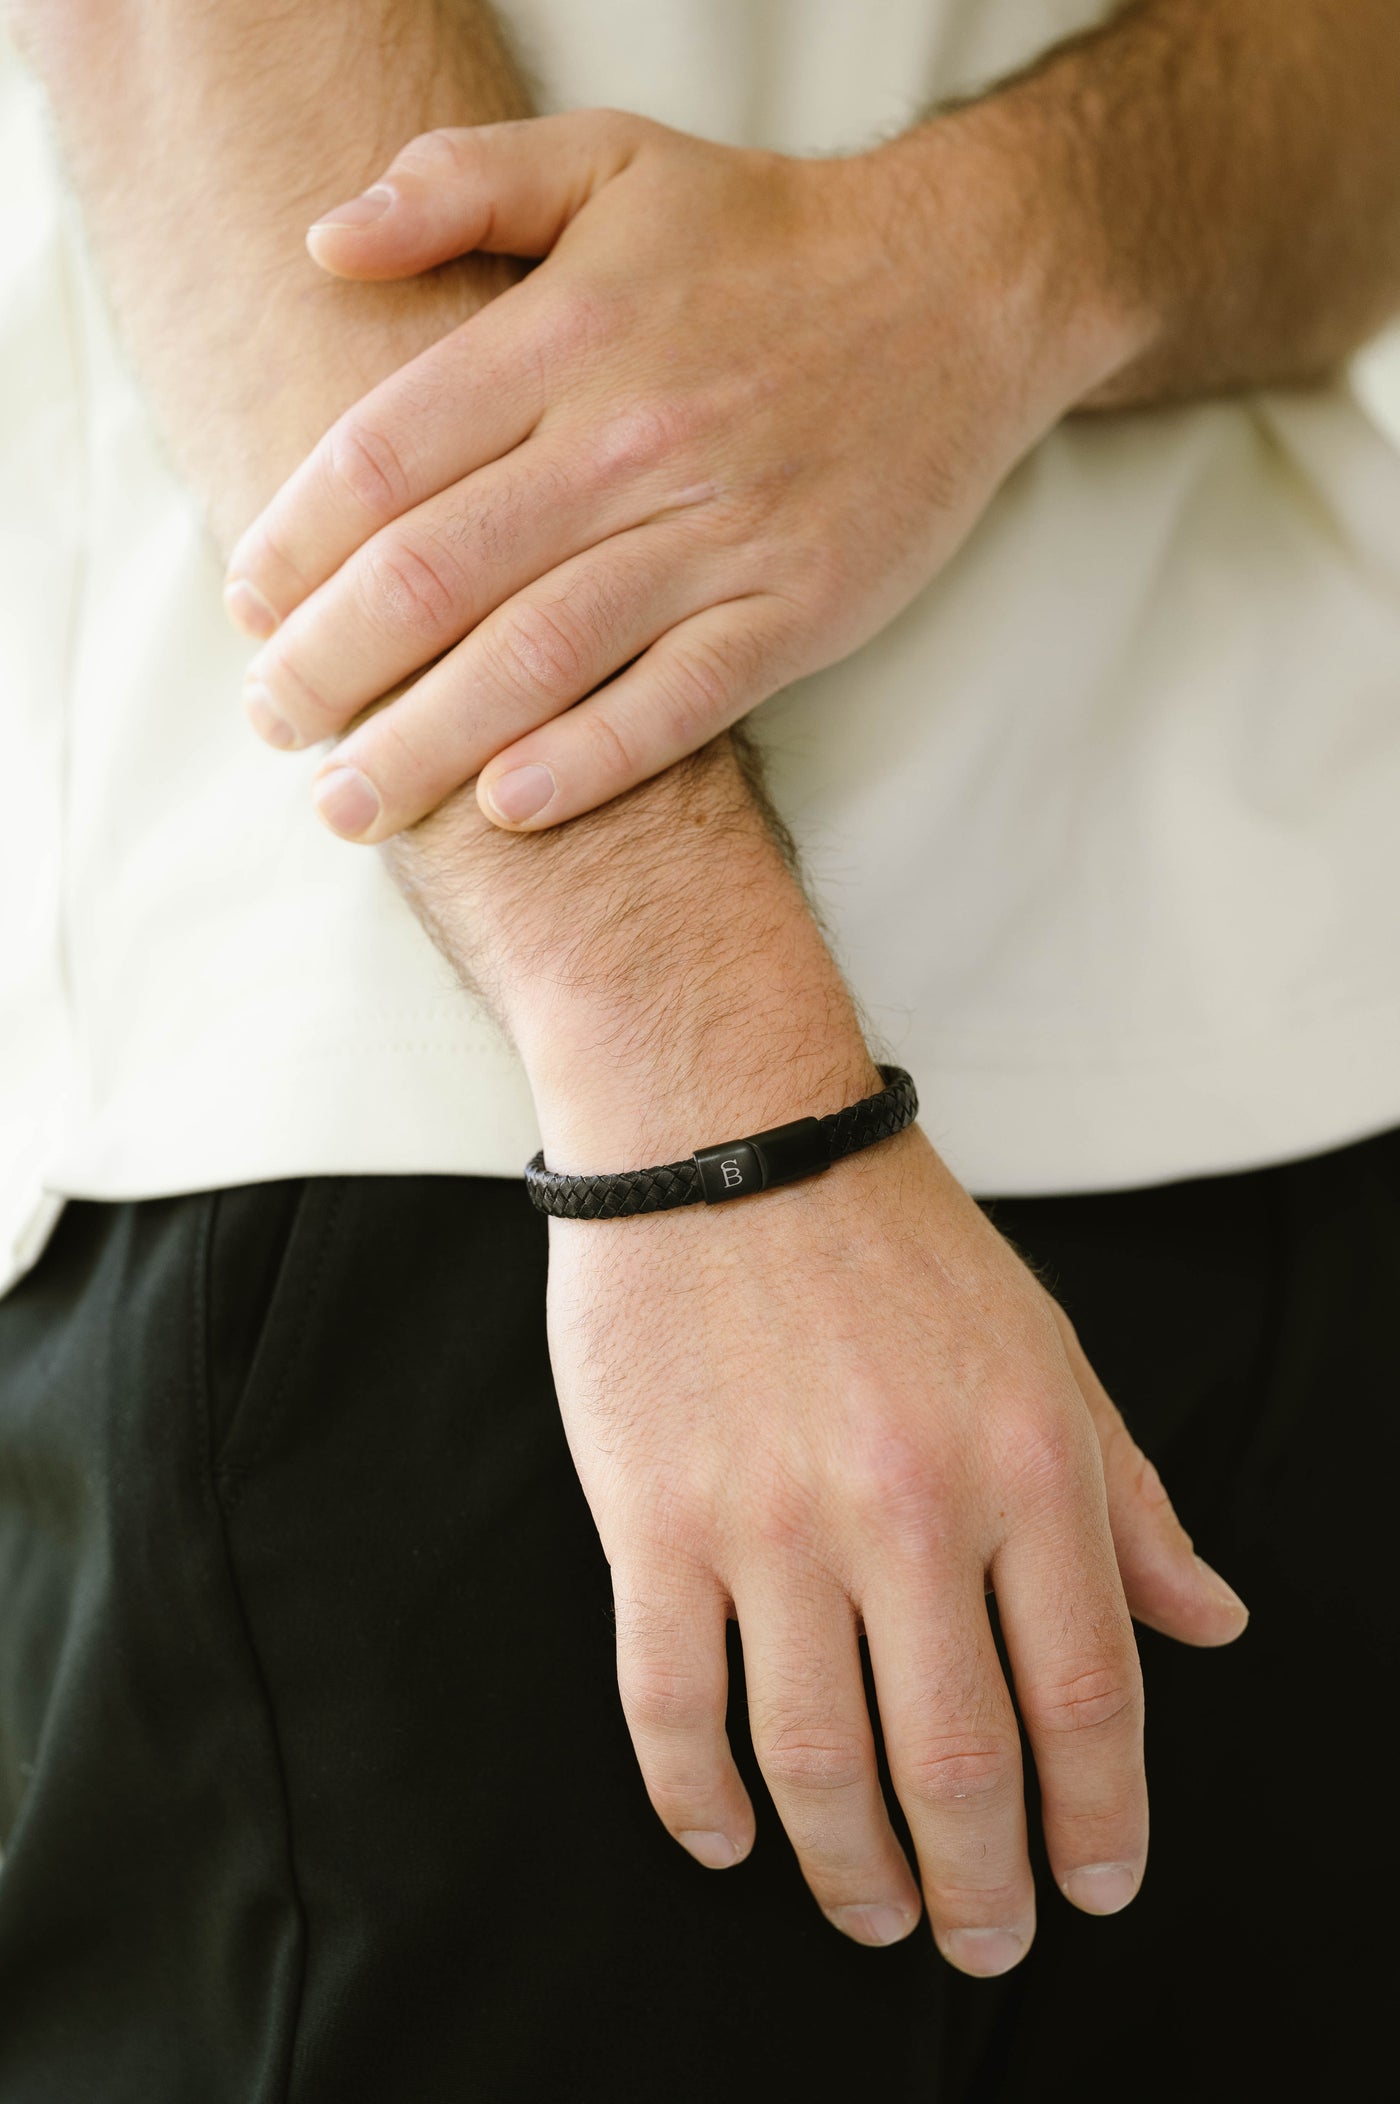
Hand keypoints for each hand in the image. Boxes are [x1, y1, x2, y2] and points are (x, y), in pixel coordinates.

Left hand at [224, 108, 1137, 840]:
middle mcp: (629, 439)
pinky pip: (674, 707)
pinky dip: (585, 764)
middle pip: (436, 576)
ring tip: (347, 803)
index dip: (295, 545)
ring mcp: (718, 535)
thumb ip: (455, 184)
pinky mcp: (795, 611)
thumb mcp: (607, 161)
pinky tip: (505, 807)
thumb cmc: (764, 236)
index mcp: (564, 334)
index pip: (383, 459)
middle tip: (273, 724)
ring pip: (536, 659)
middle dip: (330, 668)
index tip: (249, 608)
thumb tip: (319, 243)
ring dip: (422, 744)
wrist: (967, 289)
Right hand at [541, 1114, 1247, 1973]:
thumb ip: (1129, 1497)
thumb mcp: (1048, 1349)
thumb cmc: (893, 1239)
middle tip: (980, 1941)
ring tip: (871, 1912)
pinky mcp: (652, 1520)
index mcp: (1028, 1460)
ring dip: (850, 1869)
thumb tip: (1211, 1620)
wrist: (721, 1132)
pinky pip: (671, 1707)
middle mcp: (911, 1504)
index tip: (1095, 1886)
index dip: (1100, 1819)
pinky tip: (728, 1839)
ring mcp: (772, 1520)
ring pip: (816, 1762)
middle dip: (980, 1886)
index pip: (1090, 1694)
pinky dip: (697, 1802)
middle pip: (959, 1761)